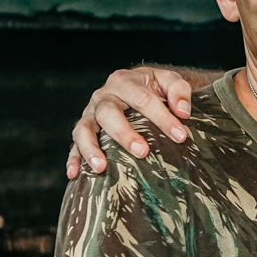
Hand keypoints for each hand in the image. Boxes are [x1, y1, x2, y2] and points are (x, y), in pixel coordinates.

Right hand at [66, 66, 197, 178]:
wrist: (138, 85)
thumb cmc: (155, 87)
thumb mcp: (170, 81)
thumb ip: (179, 91)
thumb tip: (182, 112)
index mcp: (125, 81)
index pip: (143, 99)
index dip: (162, 118)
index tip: (180, 136)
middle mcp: (104, 96)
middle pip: (108, 113)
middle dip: (124, 134)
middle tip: (143, 152)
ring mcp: (91, 113)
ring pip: (84, 129)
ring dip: (91, 148)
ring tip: (101, 167)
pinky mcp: (84, 128)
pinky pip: (74, 144)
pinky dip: (73, 158)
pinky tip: (75, 174)